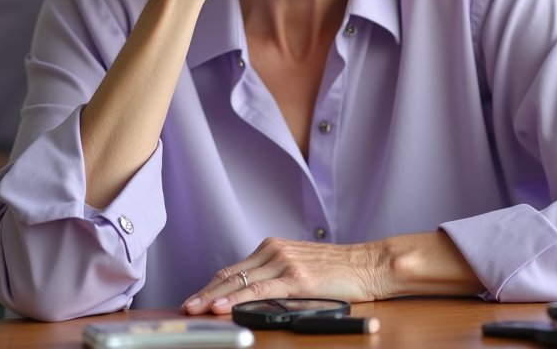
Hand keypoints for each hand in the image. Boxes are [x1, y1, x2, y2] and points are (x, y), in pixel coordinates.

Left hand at [183, 237, 390, 314]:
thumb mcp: (302, 266)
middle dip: (205, 292)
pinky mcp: (297, 278)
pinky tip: (223, 307)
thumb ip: (278, 275)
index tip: (196, 297)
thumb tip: (254, 295)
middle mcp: (276, 250)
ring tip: (195, 309)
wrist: (370, 264)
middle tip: (186, 306)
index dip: (212, 285)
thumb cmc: (341, 269)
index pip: (234, 268)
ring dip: (214, 297)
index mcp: (274, 247)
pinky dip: (237, 299)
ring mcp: (285, 262)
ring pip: (240, 282)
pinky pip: (260, 290)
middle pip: (231, 274)